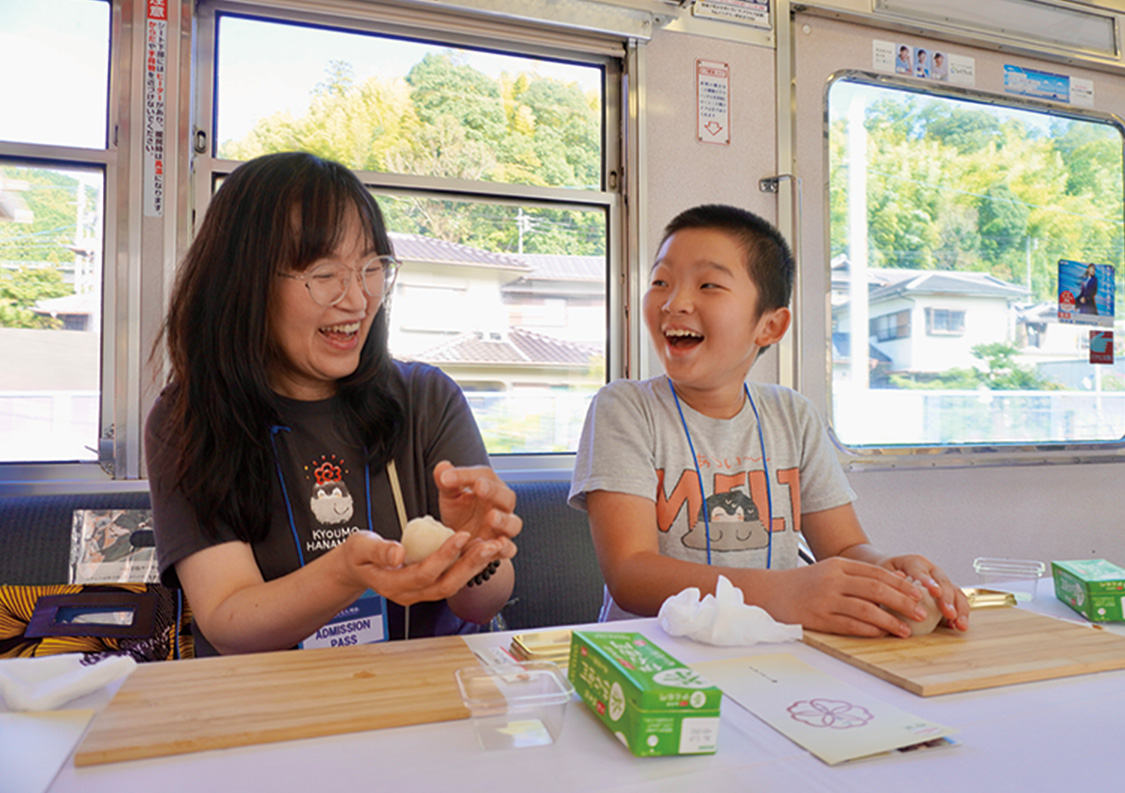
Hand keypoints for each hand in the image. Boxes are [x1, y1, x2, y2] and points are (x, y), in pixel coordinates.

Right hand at [340, 529, 507, 606]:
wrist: (356, 567)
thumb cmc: (358, 556)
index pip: (424, 573)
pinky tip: (482, 552)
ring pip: (453, 584)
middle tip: (490, 545)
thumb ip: (378, 550)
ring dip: (474, 567)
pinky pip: (452, 579)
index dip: (444, 556)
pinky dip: (469, 566)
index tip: (461, 535)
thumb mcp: (360, 546)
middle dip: (470, 565)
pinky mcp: (428, 586)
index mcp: (392, 584)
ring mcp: (420, 592)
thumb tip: (397, 554)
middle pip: (446, 584)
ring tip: (493, 548)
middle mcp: (409, 593)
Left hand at [433, 461, 520, 559]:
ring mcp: (503, 528)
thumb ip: (446, 482)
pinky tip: (495, 545)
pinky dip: (505, 548)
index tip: (446, 478)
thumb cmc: (459, 512)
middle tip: (480, 487)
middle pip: (506, 496)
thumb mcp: (450, 496)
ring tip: (491, 517)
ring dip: (504, 520)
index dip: (467, 475)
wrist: (460, 540)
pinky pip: (510, 549)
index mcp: (490, 487)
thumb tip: (442, 467)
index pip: (484, 475)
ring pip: (513, 523)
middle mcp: (501, 505)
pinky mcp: (500, 548)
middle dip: (493, 491)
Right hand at [770, 557, 933, 636]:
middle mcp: (834, 579)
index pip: (877, 573)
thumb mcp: (829, 571)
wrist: (771, 591)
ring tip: (905, 630)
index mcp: (839, 565)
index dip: (901, 584)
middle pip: (876, 590)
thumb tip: (891, 590)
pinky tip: (881, 634)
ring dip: (890, 621)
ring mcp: (826, 599)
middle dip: (902, 602)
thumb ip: (855, 577)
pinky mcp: (819, 618)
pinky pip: (850, 625)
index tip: (918, 594)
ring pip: (866, 609)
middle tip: (920, 612)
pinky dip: (869, 630)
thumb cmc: (804, 583)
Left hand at [880, 554, 969, 630]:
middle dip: (947, 598)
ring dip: (959, 609)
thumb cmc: (884, 573)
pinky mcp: (945, 592)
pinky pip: (956, 600)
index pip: (921, 571)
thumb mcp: (882, 574)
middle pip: (942, 581)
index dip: (928, 581)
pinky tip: (957, 626)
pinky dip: (959, 613)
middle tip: (950, 613)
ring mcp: (940, 580)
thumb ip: (888, 580)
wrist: (889, 570)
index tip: (935, 592)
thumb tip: (896, 584)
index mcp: (913, 562)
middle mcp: (930, 569)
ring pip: (954, 591)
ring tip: (960, 625)